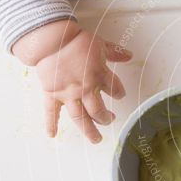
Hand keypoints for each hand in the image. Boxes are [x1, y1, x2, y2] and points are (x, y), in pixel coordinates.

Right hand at [15, 22, 131, 142]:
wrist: (53, 40)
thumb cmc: (76, 40)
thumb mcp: (100, 44)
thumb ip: (115, 52)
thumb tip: (129, 55)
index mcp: (100, 76)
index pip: (115, 90)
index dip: (119, 93)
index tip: (120, 96)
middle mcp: (86, 89)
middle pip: (99, 111)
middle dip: (106, 119)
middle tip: (110, 120)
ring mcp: (68, 94)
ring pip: (80, 118)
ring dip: (89, 130)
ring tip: (96, 140)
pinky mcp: (52, 94)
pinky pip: (51, 112)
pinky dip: (50, 124)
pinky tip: (52, 135)